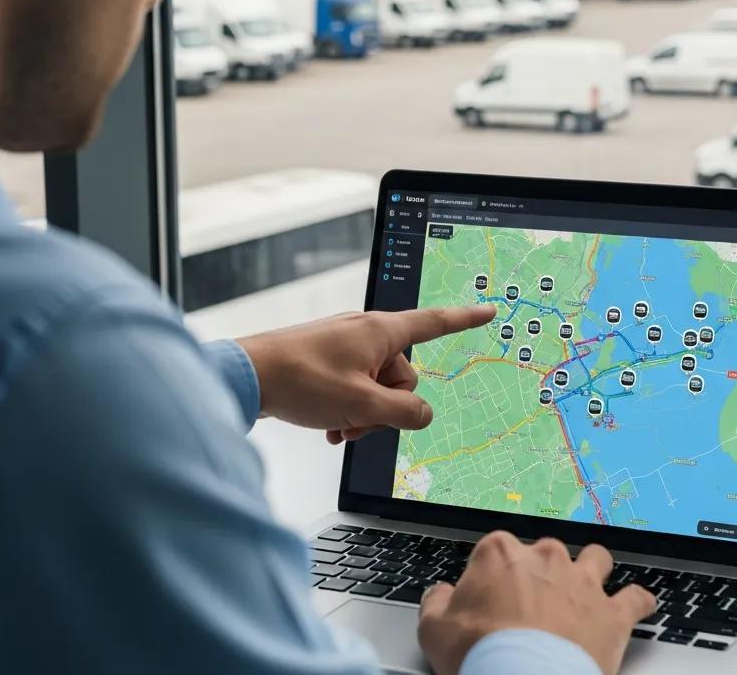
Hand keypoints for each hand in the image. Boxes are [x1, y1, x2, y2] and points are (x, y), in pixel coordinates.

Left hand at [237, 305, 494, 441]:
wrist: (248, 375)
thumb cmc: (301, 380)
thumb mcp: (363, 405)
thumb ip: (404, 412)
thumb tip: (423, 414)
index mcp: (383, 331)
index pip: (436, 322)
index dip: (465, 319)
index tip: (489, 310)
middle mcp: (368, 332)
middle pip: (404, 373)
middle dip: (388, 405)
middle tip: (359, 421)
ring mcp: (347, 345)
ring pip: (377, 386)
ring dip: (365, 413)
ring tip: (339, 426)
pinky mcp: (329, 358)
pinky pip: (355, 386)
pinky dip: (348, 408)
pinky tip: (330, 427)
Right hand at [418, 532, 655, 674]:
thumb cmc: (480, 655)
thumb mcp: (435, 630)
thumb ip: (437, 603)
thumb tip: (441, 594)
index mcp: (501, 553)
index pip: (497, 551)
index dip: (493, 577)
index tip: (491, 600)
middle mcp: (545, 557)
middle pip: (545, 553)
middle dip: (542, 573)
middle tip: (533, 605)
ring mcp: (581, 582)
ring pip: (595, 559)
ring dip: (592, 572)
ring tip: (588, 590)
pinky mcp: (611, 613)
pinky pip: (634, 599)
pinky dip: (638, 602)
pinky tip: (640, 604)